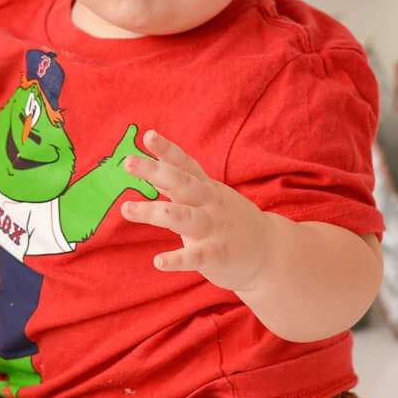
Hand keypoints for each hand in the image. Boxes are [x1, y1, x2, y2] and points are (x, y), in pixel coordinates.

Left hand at [118, 130, 281, 294]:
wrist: (272, 253)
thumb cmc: (230, 221)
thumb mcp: (209, 196)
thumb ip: (181, 183)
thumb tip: (151, 166)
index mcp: (206, 188)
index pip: (185, 164)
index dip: (166, 150)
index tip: (147, 135)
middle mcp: (209, 203)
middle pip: (181, 183)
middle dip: (154, 171)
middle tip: (128, 162)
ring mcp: (214, 228)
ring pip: (182, 217)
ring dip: (153, 212)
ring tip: (126, 209)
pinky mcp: (217, 255)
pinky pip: (195, 257)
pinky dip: (177, 259)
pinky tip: (158, 262)